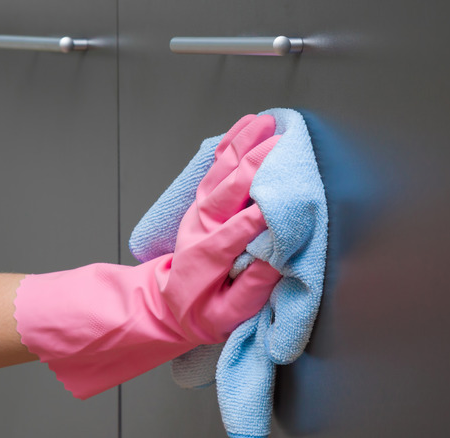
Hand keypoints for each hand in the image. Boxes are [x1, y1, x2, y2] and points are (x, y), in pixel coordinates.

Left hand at [163, 114, 282, 342]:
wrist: (168, 303)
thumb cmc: (203, 312)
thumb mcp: (227, 315)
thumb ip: (251, 290)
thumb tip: (275, 263)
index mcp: (207, 258)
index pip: (235, 232)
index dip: (258, 216)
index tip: (282, 199)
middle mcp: (201, 227)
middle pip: (228, 191)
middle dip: (255, 166)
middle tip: (282, 145)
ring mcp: (200, 210)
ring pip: (221, 171)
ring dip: (243, 145)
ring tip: (266, 124)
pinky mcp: (203, 201)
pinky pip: (216, 167)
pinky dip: (231, 143)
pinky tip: (247, 125)